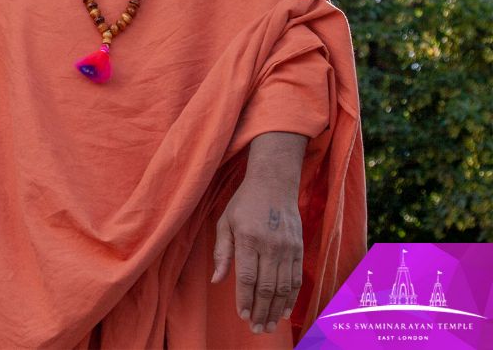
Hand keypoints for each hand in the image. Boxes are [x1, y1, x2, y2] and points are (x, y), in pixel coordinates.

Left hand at [212, 154, 303, 335]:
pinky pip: (296, 279)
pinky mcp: (299, 249)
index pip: (247, 277)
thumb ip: (222, 253)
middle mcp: (270, 245)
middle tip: (256, 329)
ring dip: (276, 309)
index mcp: (248, 238)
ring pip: (283, 287)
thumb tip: (216, 280)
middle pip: (267, 287)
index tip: (243, 315)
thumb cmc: (244, 203)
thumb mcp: (225, 222)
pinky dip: (291, 297)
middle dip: (261, 311)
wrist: (274, 185)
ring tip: (268, 326)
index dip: (245, 299)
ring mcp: (287, 248)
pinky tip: (284, 310)